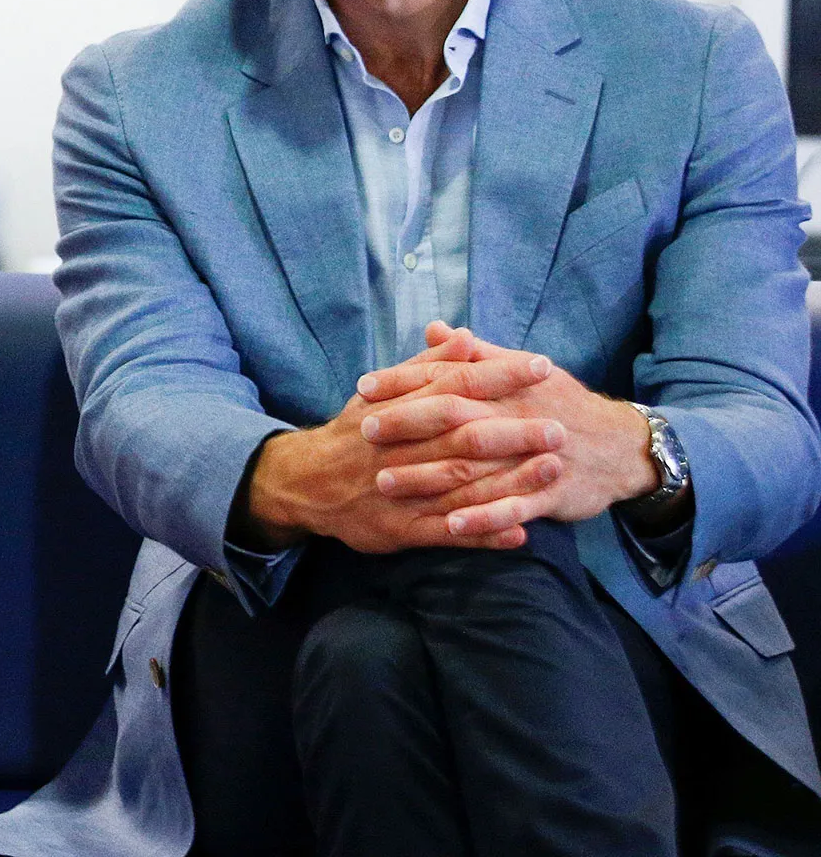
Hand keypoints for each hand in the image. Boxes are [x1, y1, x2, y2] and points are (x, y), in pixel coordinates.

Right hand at [242, 327, 553, 552]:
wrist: (307, 482)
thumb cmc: (354, 433)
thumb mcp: (381, 392)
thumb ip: (426, 366)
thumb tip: (463, 335)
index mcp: (400, 409)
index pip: (455, 385)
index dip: (499, 376)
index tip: (542, 366)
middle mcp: (402, 448)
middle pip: (463, 436)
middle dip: (514, 431)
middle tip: (561, 426)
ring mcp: (402, 490)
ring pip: (460, 484)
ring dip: (509, 481)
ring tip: (553, 471)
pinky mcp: (400, 528)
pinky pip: (446, 533)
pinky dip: (482, 533)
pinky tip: (519, 532)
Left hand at [358, 321, 657, 538]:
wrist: (621, 445)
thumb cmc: (559, 403)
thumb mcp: (520, 370)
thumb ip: (474, 353)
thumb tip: (434, 329)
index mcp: (505, 385)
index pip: (447, 377)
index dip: (404, 381)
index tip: (363, 387)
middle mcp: (516, 416)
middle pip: (455, 417)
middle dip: (408, 424)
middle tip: (365, 432)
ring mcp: (533, 457)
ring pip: (475, 467)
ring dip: (429, 476)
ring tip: (386, 484)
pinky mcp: (551, 493)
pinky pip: (514, 508)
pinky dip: (484, 518)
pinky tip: (451, 526)